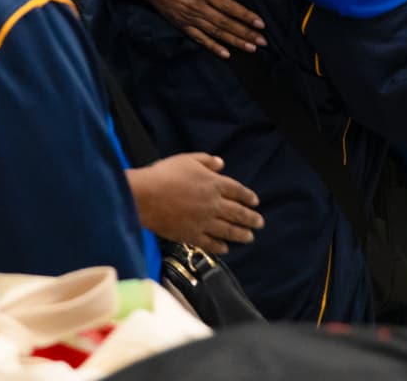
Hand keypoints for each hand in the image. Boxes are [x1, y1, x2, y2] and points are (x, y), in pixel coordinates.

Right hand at [125, 0, 264, 58]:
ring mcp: (188, 17)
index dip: (244, 15)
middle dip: (245, 32)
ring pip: (215, 32)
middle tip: (263, 41)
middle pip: (225, 23)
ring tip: (251, 48)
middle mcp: (196, 7)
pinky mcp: (181, 24)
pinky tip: (225, 54)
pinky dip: (212, 47)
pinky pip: (199, 38)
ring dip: (234, 41)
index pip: (227, 6)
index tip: (260, 23)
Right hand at [127, 153, 262, 255]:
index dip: (248, 196)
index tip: (255, 202)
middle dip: (251, 218)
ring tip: (250, 237)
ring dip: (241, 234)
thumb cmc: (165, 174)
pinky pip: (210, 243)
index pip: (237, 190)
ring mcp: (204, 222)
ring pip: (228, 230)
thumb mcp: (187, 159)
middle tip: (260, 223)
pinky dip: (220, 246)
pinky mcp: (192, 235)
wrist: (146, 196)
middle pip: (237, 213)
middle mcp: (213, 204)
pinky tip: (225, 248)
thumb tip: (221, 163)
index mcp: (214, 184)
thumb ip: (206, 161)